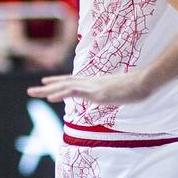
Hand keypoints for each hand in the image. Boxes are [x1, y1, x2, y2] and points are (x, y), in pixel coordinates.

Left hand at [27, 70, 150, 104]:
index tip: (46, 81)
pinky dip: (61, 93)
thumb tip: (118, 95)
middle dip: (48, 86)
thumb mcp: (124, 91)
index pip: (74, 80)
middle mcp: (92, 82)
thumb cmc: (140, 85)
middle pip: (66, 82)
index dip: (59, 81)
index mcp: (97, 82)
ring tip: (33, 92)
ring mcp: (94, 86)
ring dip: (48, 90)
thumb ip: (117, 92)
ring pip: (66, 86)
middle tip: (31, 90)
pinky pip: (75, 92)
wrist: (146, 81)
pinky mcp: (97, 92)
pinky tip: (50, 97)